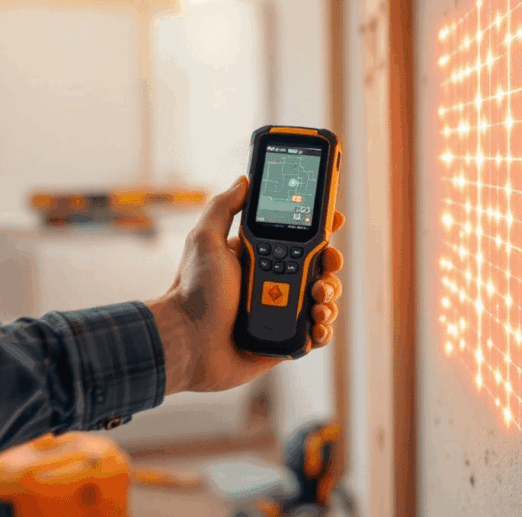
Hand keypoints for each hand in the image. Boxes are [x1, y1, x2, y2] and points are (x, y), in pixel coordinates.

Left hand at [146, 176, 344, 394]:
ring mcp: (281, 311)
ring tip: (318, 302)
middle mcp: (274, 282)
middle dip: (331, 265)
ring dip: (330, 297)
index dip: (321, 229)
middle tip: (327, 266)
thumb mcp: (204, 240)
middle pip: (319, 267)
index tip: (334, 221)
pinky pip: (317, 333)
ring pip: (323, 299)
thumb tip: (244, 179)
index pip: (299, 238)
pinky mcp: (286, 340)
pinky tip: (318, 326)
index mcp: (259, 257)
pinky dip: (325, 329)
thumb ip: (223, 207)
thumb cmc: (192, 292)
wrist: (187, 342)